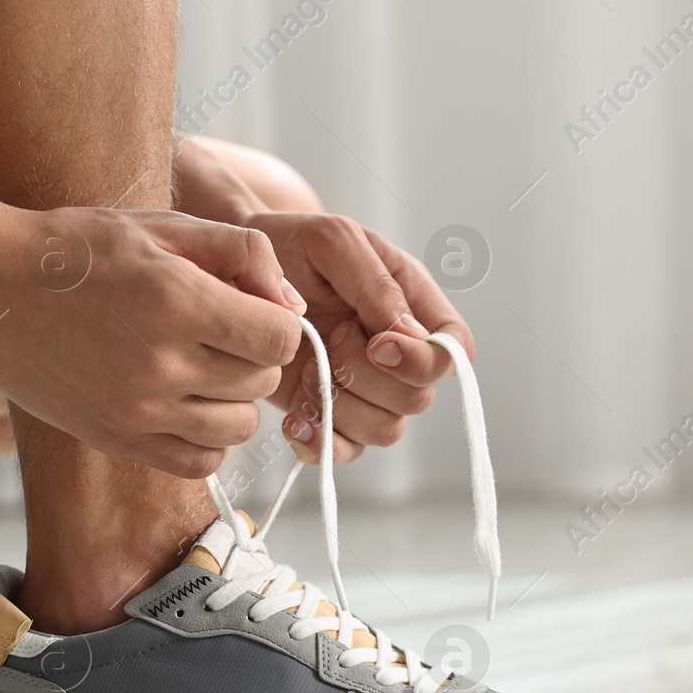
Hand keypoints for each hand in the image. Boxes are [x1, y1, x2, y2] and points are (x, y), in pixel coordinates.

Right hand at [0, 207, 303, 477]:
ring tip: (202, 367)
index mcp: (177, 301)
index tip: (253, 309)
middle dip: (255, 356)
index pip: (280, 339)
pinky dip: (206, 439)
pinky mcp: (116, 439)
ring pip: (238, 427)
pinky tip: (186, 404)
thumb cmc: (78, 250)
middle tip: (221, 332)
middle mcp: (160, 363)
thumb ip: (243, 253)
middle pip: (262, 382)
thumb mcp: (164, 227)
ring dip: (234, 399)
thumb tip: (293, 304)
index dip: (278, 322)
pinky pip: (199, 462)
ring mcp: (137, 410)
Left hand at [239, 212, 476, 462]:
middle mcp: (398, 354)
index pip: (455, 351)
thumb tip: (405, 336)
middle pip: (418, 398)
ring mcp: (365, 389)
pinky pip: (345, 450)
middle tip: (330, 342)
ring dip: (342, 409)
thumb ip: (374, 283)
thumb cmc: (290, 246)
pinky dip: (320, 441)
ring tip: (304, 372)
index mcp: (414, 304)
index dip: (424, 361)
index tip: (377, 345)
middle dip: (368, 379)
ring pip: (386, 430)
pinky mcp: (330, 413)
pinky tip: (294, 418)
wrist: (237, 273)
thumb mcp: (333, 241)